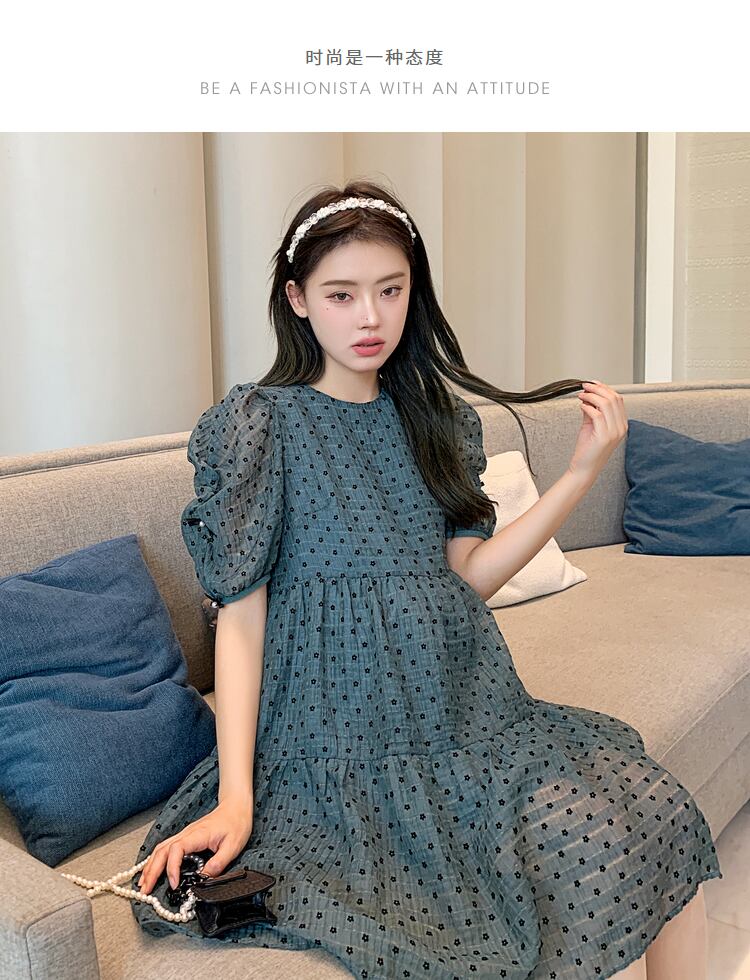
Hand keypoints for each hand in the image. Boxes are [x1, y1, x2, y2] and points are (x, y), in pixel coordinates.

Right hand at [137, 796, 253, 894]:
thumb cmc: (236, 822)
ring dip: (150, 866)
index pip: (176, 850)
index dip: (172, 868)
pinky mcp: (186, 837)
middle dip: (152, 871)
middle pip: (162, 850)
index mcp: (197, 835)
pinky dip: (156, 860)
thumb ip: (218, 863)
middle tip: (145, 890)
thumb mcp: (233, 846)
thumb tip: (204, 879)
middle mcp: (186, 833)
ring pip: (161, 849)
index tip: (174, 884)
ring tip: (143, 884)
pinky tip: (152, 869)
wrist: (236, 806)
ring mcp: (184, 834)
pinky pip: (166, 848)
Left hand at [568, 380, 627, 483]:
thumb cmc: (588, 449)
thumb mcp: (591, 426)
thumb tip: (588, 396)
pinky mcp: (604, 437)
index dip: (605, 388)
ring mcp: (614, 432)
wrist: (584, 468)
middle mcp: (620, 428)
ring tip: (581, 395)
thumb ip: (592, 411)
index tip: (592, 384)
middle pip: (613, 399)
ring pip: (606, 404)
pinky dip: (587, 407)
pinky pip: (596, 414)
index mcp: (621, 424)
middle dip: (597, 389)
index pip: (618, 399)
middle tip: (585, 386)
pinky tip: (582, 406)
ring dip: (591, 396)